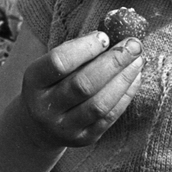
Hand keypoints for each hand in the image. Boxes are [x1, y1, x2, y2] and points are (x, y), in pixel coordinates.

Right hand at [20, 32, 142, 149]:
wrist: (39, 126)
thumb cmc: (52, 83)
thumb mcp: (52, 66)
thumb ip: (77, 50)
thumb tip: (114, 32)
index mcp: (33, 82)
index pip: (58, 63)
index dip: (84, 48)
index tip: (106, 36)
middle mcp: (45, 108)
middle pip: (83, 85)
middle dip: (113, 62)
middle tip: (134, 44)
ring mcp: (64, 127)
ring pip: (99, 104)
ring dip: (123, 79)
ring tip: (138, 60)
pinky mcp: (83, 139)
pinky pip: (109, 117)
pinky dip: (126, 95)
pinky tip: (135, 77)